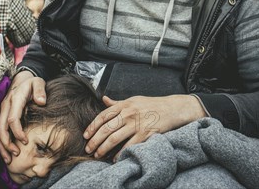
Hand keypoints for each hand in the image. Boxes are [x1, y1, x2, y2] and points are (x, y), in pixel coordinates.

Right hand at [0, 71, 45, 163]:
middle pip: (0, 128)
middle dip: (6, 143)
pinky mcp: (1, 115)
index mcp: (14, 99)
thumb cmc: (32, 83)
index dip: (17, 132)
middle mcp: (5, 106)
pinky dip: (0, 143)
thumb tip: (41, 102)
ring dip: (2, 146)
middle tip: (16, 154)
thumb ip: (40, 91)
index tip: (25, 141)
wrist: (21, 79)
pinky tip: (6, 153)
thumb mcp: (38, 82)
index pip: (12, 119)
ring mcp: (1, 111)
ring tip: (9, 159)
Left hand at [83, 95, 205, 160]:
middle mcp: (129, 113)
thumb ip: (118, 103)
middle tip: (88, 149)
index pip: (103, 115)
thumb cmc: (151, 105)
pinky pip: (129, 146)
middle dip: (95, 140)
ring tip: (97, 155)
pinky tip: (115, 159)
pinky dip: (120, 154)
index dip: (92, 126)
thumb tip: (104, 99)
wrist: (172, 108)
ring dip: (103, 149)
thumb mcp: (133, 100)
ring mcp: (137, 124)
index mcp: (124, 104)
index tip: (86, 135)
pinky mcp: (145, 134)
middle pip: (106, 129)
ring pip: (114, 138)